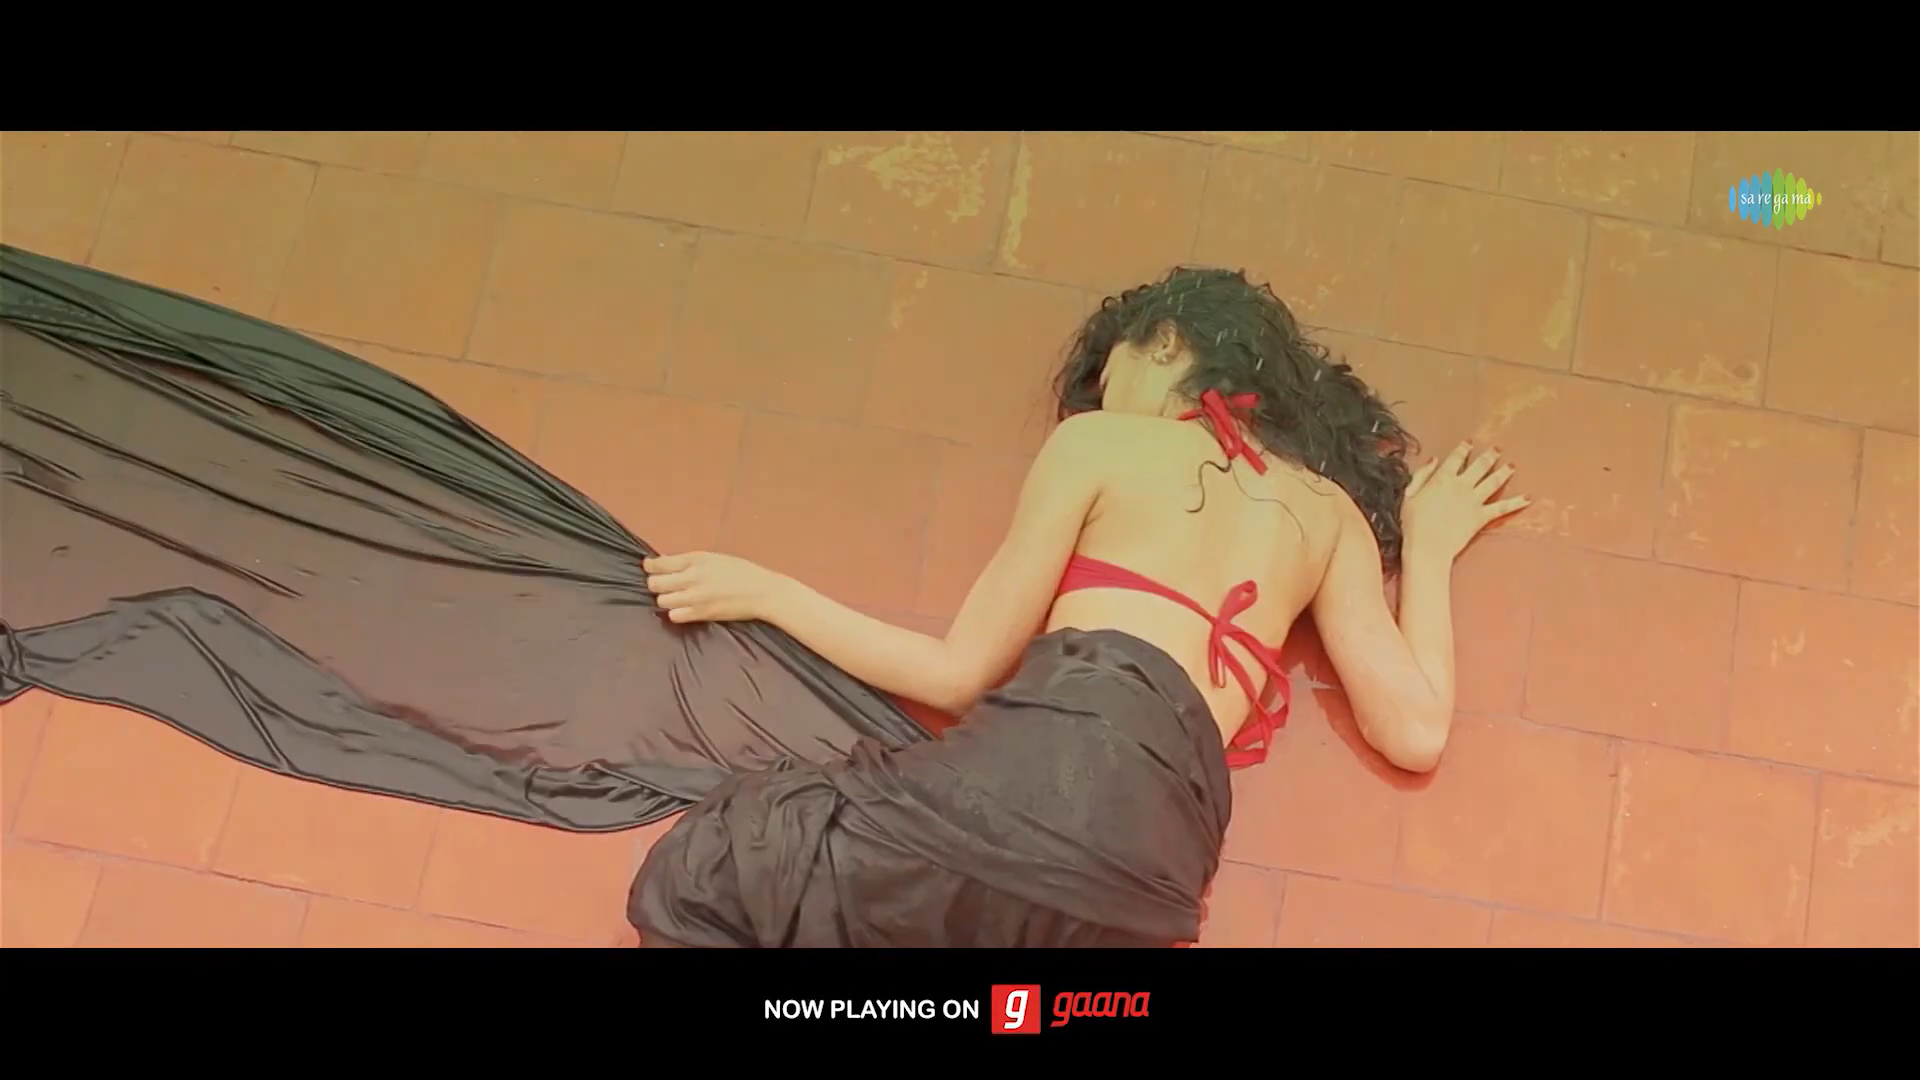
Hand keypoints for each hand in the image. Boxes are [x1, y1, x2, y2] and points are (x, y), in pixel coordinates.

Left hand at [642, 551, 786, 623]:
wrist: (762, 592)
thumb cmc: (742, 572)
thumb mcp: (715, 558)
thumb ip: (690, 561)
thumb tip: (666, 563)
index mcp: (696, 559)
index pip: (660, 563)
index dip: (650, 566)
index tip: (649, 567)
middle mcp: (692, 577)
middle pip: (655, 583)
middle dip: (656, 584)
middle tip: (663, 585)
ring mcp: (695, 597)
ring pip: (662, 600)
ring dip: (666, 599)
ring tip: (676, 598)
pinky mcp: (701, 614)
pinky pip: (674, 616)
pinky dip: (676, 613)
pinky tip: (684, 609)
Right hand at [1400, 443, 1528, 561]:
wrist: (1428, 547)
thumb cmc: (1413, 523)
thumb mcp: (1410, 495)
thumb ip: (1422, 475)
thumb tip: (1433, 459)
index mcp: (1443, 478)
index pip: (1456, 458)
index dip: (1464, 448)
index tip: (1469, 442)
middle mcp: (1462, 485)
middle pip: (1480, 465)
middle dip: (1489, 456)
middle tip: (1497, 449)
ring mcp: (1474, 500)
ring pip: (1494, 481)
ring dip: (1504, 471)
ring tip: (1512, 465)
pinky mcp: (1482, 516)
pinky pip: (1502, 507)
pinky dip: (1516, 502)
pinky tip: (1528, 498)